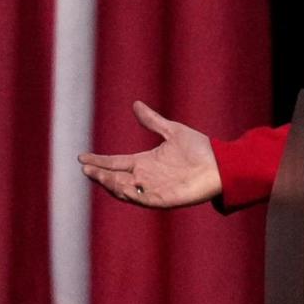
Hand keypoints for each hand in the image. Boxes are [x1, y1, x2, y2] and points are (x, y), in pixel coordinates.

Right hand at [79, 101, 222, 208]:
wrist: (221, 164)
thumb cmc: (200, 149)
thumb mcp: (173, 131)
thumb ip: (152, 120)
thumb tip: (135, 104)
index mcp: (145, 162)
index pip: (116, 162)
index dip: (99, 161)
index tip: (82, 157)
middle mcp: (145, 177)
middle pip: (115, 177)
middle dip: (100, 174)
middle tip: (86, 168)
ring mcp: (153, 189)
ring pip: (124, 190)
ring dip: (110, 183)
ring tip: (98, 174)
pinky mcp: (163, 199)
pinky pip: (142, 199)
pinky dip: (129, 193)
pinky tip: (120, 186)